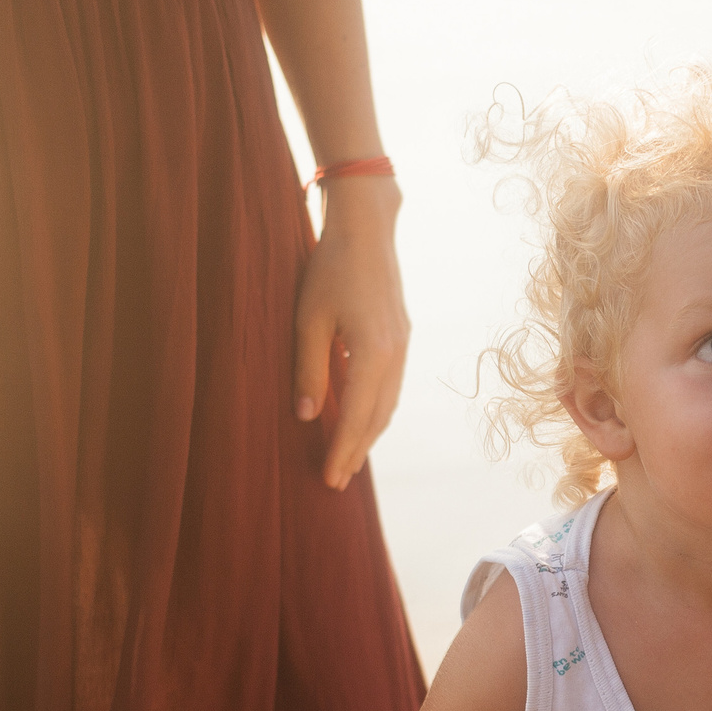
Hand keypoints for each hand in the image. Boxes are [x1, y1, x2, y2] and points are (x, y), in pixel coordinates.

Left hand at [294, 174, 408, 491]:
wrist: (366, 229)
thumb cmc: (330, 268)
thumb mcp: (308, 320)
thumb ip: (310, 370)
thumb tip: (307, 417)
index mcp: (373, 353)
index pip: (357, 416)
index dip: (342, 451)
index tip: (329, 479)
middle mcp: (395, 355)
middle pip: (379, 418)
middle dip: (357, 451)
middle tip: (337, 481)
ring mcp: (403, 346)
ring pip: (389, 404)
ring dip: (370, 435)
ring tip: (350, 458)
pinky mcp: (401, 337)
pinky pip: (392, 387)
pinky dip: (378, 411)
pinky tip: (364, 419)